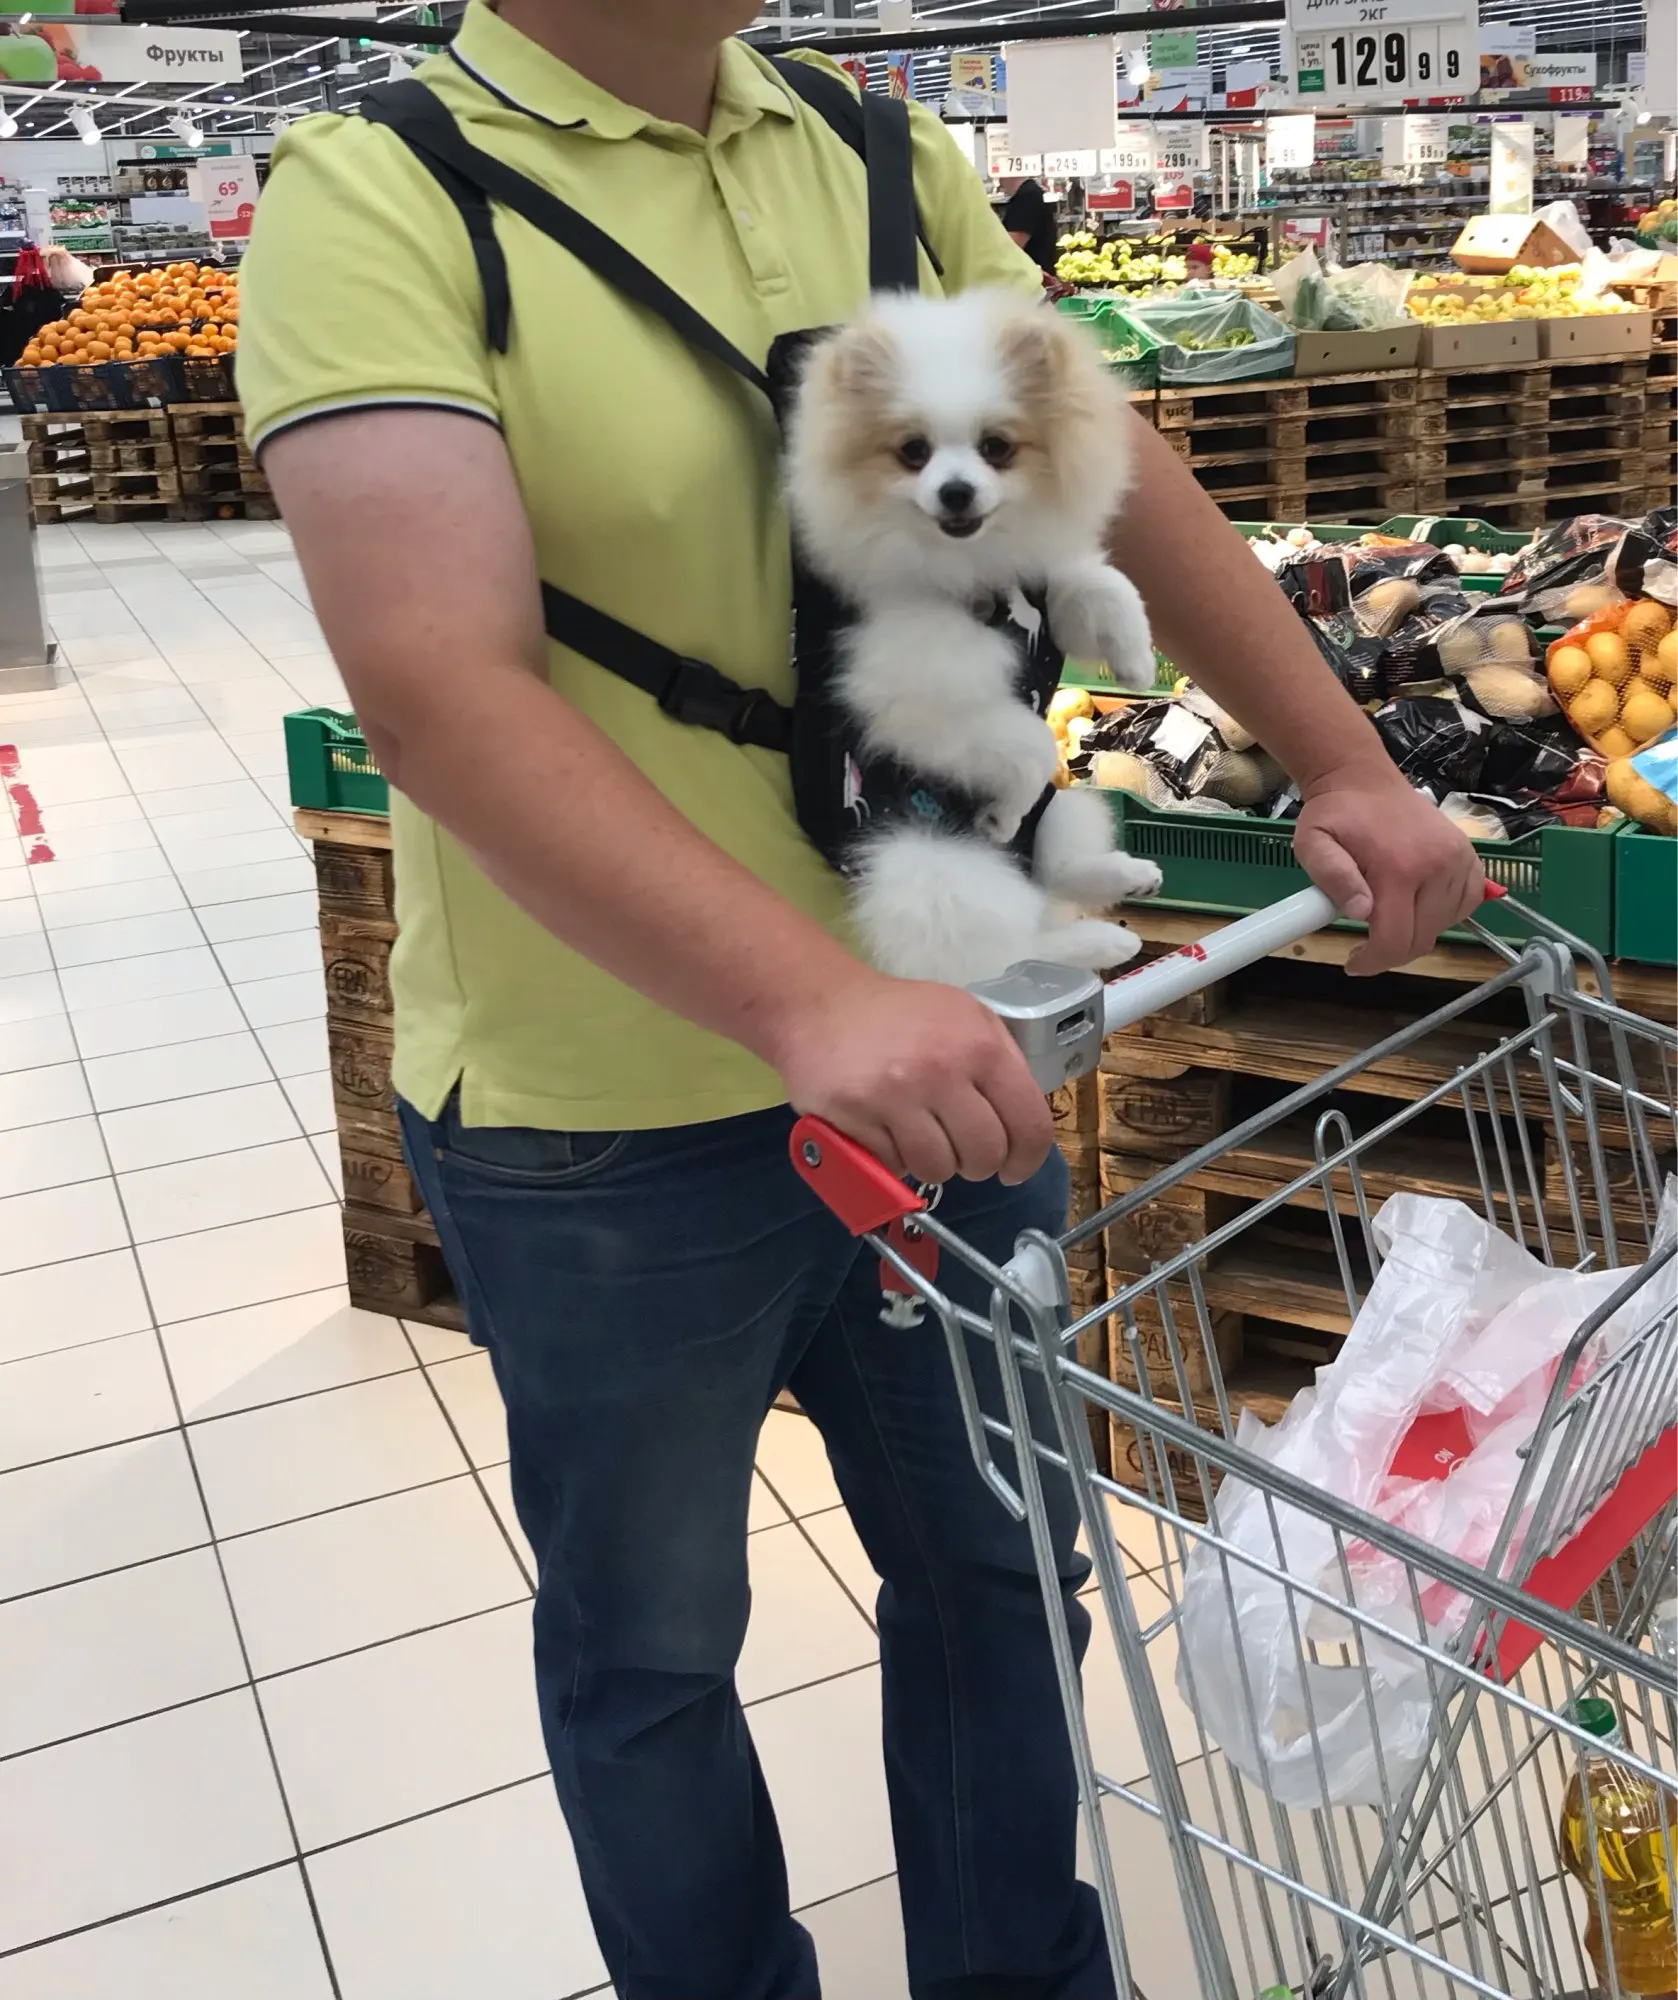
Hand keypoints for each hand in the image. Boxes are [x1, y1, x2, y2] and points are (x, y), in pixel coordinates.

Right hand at [766, 969, 1053, 1186]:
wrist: (819, 1004)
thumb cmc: (899, 1014)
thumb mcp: (966, 1017)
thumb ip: (1001, 1063)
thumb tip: (1020, 1123)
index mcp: (981, 1046)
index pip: (1029, 1125)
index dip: (1026, 1159)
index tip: (1014, 1169)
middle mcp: (942, 1072)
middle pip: (984, 1155)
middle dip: (977, 1165)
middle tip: (961, 1154)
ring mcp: (896, 1097)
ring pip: (938, 1169)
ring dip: (933, 1164)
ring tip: (919, 1139)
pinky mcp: (856, 1117)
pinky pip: (893, 1166)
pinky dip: (893, 1159)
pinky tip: (885, 1132)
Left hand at [1293, 770, 1483, 975]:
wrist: (1363, 779)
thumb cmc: (1334, 814)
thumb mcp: (1314, 844)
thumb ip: (1332, 878)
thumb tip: (1361, 912)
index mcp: (1398, 867)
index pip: (1396, 939)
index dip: (1374, 961)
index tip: (1354, 964)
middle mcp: (1438, 865)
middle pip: (1423, 938)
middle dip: (1392, 951)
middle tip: (1367, 944)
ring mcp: (1459, 859)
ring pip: (1445, 925)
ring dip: (1417, 932)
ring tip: (1389, 917)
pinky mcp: (1470, 856)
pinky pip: (1467, 903)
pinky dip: (1445, 915)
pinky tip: (1418, 906)